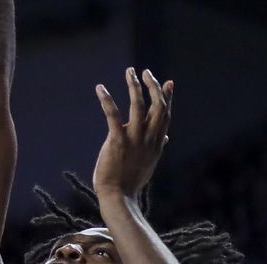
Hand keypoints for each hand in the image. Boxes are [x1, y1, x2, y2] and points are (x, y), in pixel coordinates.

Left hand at [93, 68, 173, 199]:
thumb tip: (166, 137)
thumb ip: (157, 146)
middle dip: (153, 87)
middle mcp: (149, 139)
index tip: (168, 82)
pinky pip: (113, 116)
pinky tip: (100, 88)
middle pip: (157, 107)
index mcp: (157, 143)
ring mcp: (134, 140)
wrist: (118, 196)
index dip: (167, 97)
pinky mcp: (117, 141)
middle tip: (145, 72)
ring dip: (134, 87)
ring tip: (130, 72)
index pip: (166, 115)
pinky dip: (107, 100)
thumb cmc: (131, 179)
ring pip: (139, 107)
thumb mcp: (149, 161)